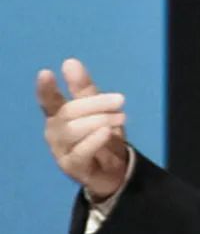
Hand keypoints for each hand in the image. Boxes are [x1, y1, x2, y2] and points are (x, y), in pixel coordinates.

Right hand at [37, 59, 128, 201]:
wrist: (114, 170)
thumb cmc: (102, 136)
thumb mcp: (99, 110)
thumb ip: (85, 89)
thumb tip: (70, 62)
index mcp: (59, 115)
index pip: (48, 100)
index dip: (45, 89)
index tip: (46, 73)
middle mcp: (55, 131)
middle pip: (68, 112)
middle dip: (95, 104)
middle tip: (120, 101)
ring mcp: (61, 150)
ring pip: (73, 131)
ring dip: (98, 121)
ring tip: (120, 118)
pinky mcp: (72, 166)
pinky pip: (80, 152)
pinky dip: (93, 140)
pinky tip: (106, 132)